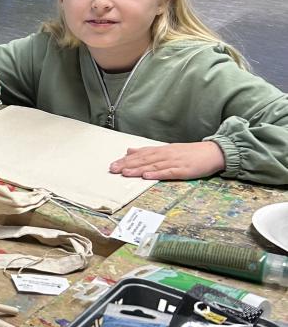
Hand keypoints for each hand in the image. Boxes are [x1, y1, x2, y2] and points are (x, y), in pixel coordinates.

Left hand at [109, 141, 224, 180]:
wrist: (213, 152)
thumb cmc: (190, 153)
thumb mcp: (167, 149)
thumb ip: (148, 151)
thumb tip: (130, 150)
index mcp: (161, 150)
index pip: (140, 155)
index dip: (126, 160)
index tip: (113, 165)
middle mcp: (166, 155)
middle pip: (144, 160)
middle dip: (127, 165)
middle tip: (113, 169)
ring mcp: (175, 162)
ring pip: (153, 166)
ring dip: (138, 169)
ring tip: (125, 172)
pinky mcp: (184, 170)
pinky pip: (168, 172)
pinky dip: (157, 174)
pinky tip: (147, 176)